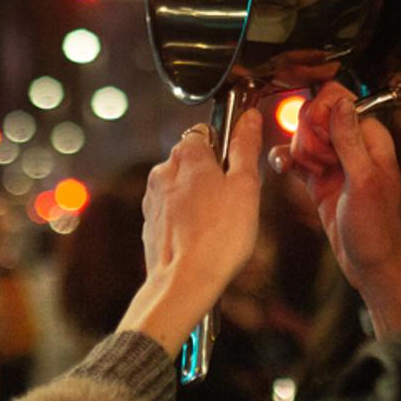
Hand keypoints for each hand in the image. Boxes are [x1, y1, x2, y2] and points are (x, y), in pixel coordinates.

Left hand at [115, 110, 265, 352]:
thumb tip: (250, 118)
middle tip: (233, 201)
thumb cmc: (219, 236)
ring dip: (199, 198)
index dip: (226, 149)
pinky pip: (173, 210)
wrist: (184, 282)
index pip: (207, 133)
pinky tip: (201, 237)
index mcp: (187, 154)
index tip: (239, 168)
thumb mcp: (245, 186)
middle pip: (194, 160)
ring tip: (218, 224)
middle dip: (213, 175)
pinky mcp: (150, 222)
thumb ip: (246, 147)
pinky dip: (186, 218)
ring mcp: (153, 197)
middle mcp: (164, 170)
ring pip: (182, 187)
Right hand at [273, 84, 400, 335]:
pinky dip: (287, 161)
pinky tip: (284, 168)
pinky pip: (297, 159)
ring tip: (309, 171)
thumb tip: (340, 103)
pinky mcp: (320, 180)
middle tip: (317, 160)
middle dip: (307, 135)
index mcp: (371, 139)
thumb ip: (350, 140)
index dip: (321, 112)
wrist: (372, 267)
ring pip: (304, 137)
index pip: (340, 101)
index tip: (316, 131)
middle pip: (316, 117)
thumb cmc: (379, 231)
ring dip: (297, 150)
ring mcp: (335, 163)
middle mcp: (353, 147)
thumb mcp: (364, 181)